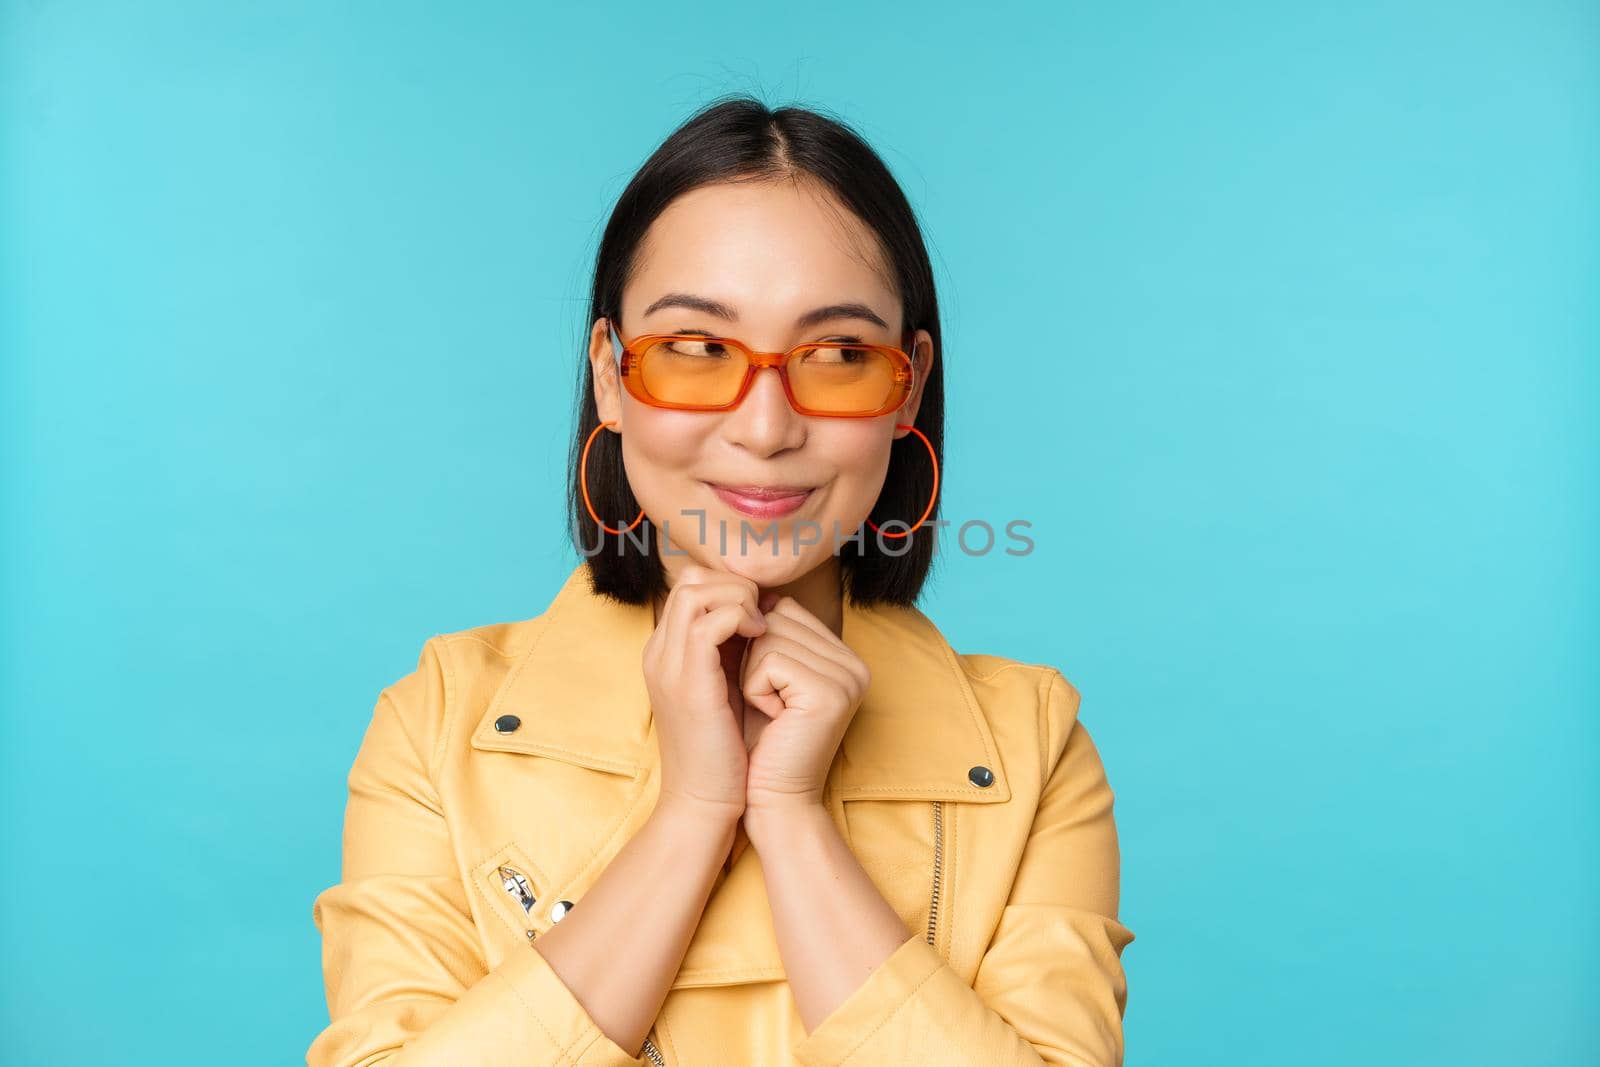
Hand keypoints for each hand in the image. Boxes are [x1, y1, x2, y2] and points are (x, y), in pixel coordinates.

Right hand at [641, 564, 766, 818]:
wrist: (702, 803)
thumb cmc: (723, 751)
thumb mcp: (725, 690)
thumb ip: (732, 653)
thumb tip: (763, 614)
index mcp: (666, 652)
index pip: (690, 586)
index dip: (729, 587)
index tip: (762, 612)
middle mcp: (660, 652)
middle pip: (689, 580)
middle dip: (734, 585)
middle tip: (764, 614)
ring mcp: (668, 666)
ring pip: (696, 592)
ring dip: (738, 598)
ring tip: (763, 626)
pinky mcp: (688, 684)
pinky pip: (710, 624)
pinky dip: (741, 620)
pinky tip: (762, 639)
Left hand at [739, 593, 870, 812]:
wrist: (769, 800)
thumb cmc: (758, 741)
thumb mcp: (760, 675)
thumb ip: (764, 631)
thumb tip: (747, 586)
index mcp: (841, 655)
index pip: (783, 610)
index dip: (754, 645)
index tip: (761, 688)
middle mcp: (853, 662)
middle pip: (774, 618)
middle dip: (750, 660)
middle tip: (765, 704)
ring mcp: (848, 676)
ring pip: (767, 636)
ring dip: (750, 677)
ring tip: (770, 713)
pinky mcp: (831, 691)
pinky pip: (768, 661)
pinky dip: (754, 690)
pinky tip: (772, 719)